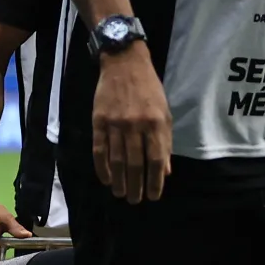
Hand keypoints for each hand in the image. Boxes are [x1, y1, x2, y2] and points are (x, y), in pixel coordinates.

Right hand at [91, 46, 171, 203]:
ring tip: (121, 194)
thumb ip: (165, 142)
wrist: (124, 63)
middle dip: (136, 186)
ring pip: (116, 160)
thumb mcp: (164, 113)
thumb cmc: (149, 89)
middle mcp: (135, 126)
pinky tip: (106, 179)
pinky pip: (99, 150)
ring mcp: (115, 124)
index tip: (153, 196)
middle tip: (135, 200)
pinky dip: (102, 168)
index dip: (155, 182)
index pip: (156, 160)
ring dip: (119, 181)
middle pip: (135, 164)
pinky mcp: (99, 122)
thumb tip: (165, 171)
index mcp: (155, 124)